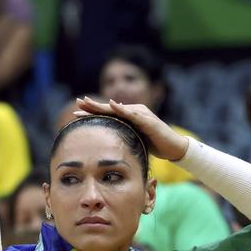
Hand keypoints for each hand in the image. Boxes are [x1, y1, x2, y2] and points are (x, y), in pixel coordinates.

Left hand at [74, 97, 189, 161]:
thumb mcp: (134, 140)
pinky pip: (134, 115)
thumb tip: (108, 143)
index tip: (76, 113)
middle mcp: (134, 112)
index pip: (107, 114)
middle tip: (78, 102)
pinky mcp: (148, 121)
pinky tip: (113, 106)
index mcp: (129, 117)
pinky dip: (123, 110)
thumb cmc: (154, 144)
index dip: (92, 112)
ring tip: (89, 103)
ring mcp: (141, 115)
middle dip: (93, 106)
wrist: (174, 148)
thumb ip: (123, 137)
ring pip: (118, 109)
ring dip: (103, 106)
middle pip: (110, 108)